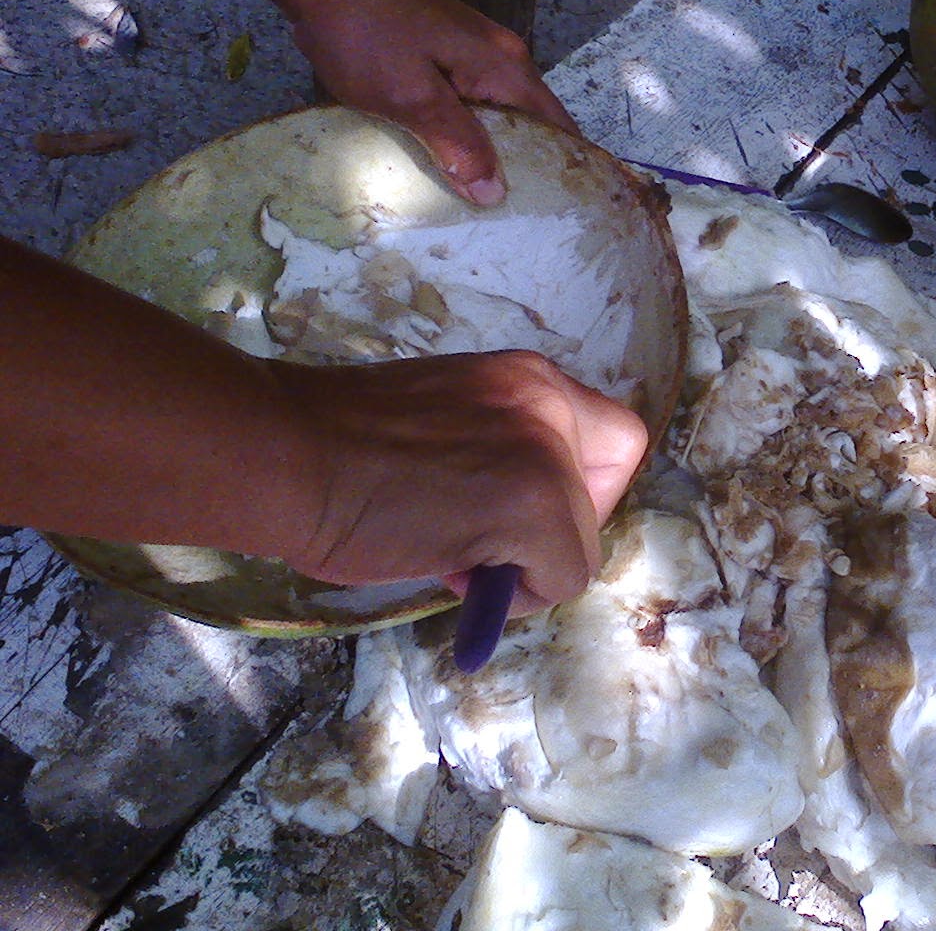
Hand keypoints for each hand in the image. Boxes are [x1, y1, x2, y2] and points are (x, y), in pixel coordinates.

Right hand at [270, 350, 649, 615]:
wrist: (284, 453)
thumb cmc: (334, 448)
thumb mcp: (443, 428)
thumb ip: (495, 451)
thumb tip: (516, 522)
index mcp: (526, 378)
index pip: (608, 432)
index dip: (577, 482)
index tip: (516, 507)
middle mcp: (548, 401)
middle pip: (611, 479)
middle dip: (562, 524)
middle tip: (495, 540)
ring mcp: (545, 451)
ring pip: (582, 541)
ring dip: (526, 565)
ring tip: (452, 553)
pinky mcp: (534, 505)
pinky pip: (562, 577)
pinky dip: (518, 596)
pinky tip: (455, 571)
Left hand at [289, 0, 581, 205]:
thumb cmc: (363, 34)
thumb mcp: (411, 97)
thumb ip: (458, 143)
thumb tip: (495, 192)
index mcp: (505, 67)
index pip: (557, 126)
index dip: (569, 167)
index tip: (567, 213)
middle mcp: (501, 57)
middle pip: (532, 123)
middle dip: (528, 169)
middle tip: (520, 224)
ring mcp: (473, 52)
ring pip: (498, 115)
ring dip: (492, 155)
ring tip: (486, 206)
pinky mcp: (445, 52)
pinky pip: (470, 103)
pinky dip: (466, 135)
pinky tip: (449, 164)